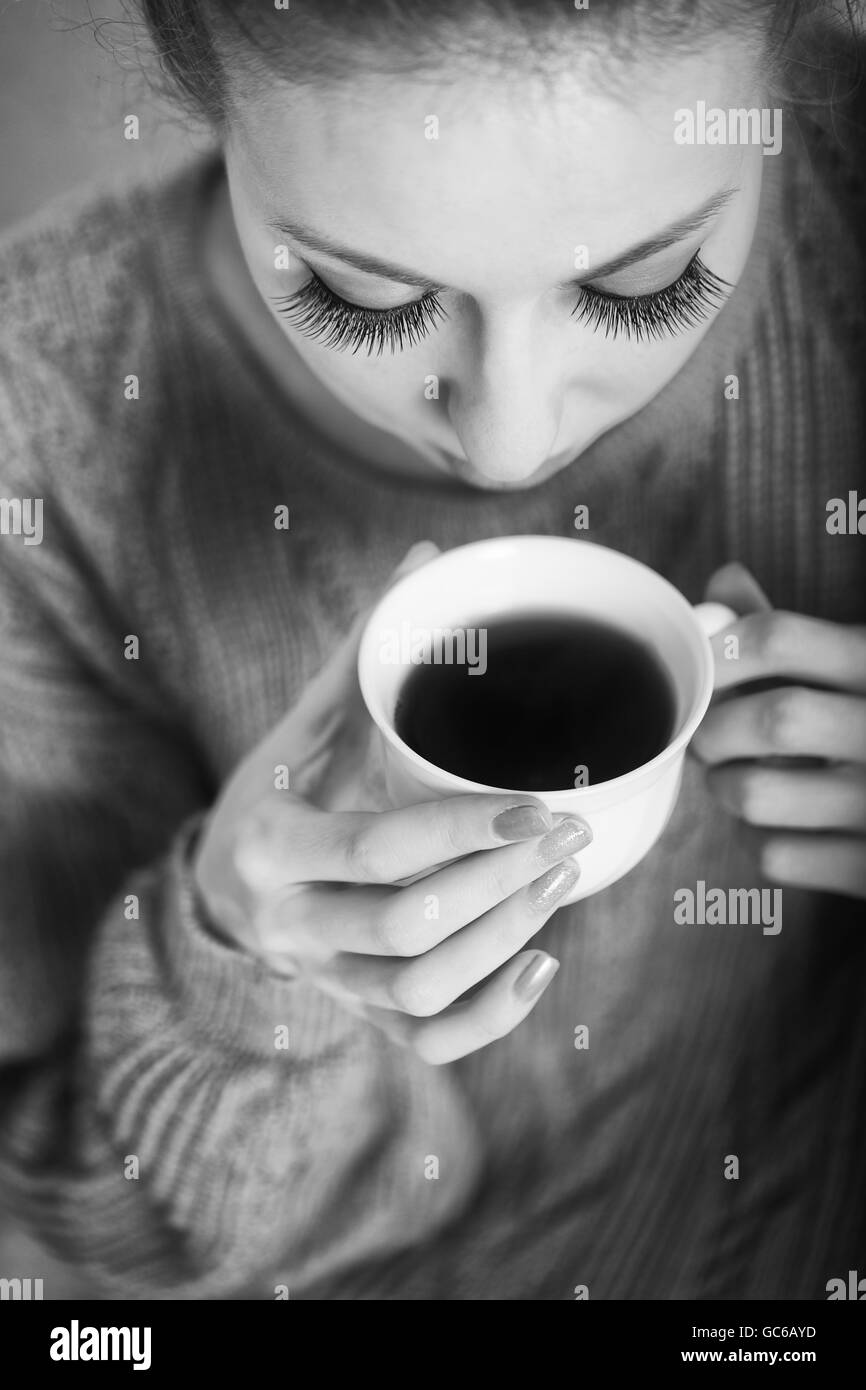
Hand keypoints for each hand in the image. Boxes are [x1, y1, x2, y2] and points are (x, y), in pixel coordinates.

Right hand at [193, 542, 592, 1062]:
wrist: (225, 887)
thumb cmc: (280, 789)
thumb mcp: (307, 723)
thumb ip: (368, 652)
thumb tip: (427, 559)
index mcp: (269, 843)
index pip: (375, 849)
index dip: (462, 829)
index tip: (536, 799)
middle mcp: (289, 923)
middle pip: (405, 927)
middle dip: (497, 881)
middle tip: (565, 834)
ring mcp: (323, 977)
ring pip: (421, 989)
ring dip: (502, 939)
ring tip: (559, 880)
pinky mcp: (355, 1010)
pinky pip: (425, 1040)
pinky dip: (489, 1018)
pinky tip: (543, 965)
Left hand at [693, 563, 865, 898]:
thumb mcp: (865, 665)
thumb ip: (796, 633)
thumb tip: (722, 584)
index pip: (779, 639)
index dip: (721, 651)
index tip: (703, 668)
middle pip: (770, 720)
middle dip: (717, 728)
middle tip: (711, 737)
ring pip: (757, 794)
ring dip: (728, 787)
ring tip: (740, 779)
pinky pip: (779, 855)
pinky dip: (765, 840)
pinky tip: (789, 826)